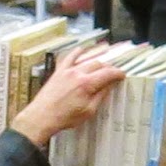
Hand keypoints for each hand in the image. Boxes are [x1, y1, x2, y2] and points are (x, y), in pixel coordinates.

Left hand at [9, 45, 124, 147]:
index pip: (107, 73)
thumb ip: (100, 96)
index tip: (122, 75)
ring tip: (103, 65)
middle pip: (97, 64)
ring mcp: (66, 70)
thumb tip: (109, 86)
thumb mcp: (89, 110)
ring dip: (96, 61)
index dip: (117, 73)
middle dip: (108, 68)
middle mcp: (77, 73)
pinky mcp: (58, 71)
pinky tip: (81, 49)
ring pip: (85, 60)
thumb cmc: (66, 117)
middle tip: (113, 74)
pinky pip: (69, 58)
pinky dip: (76, 52)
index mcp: (86, 84)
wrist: (43, 115)